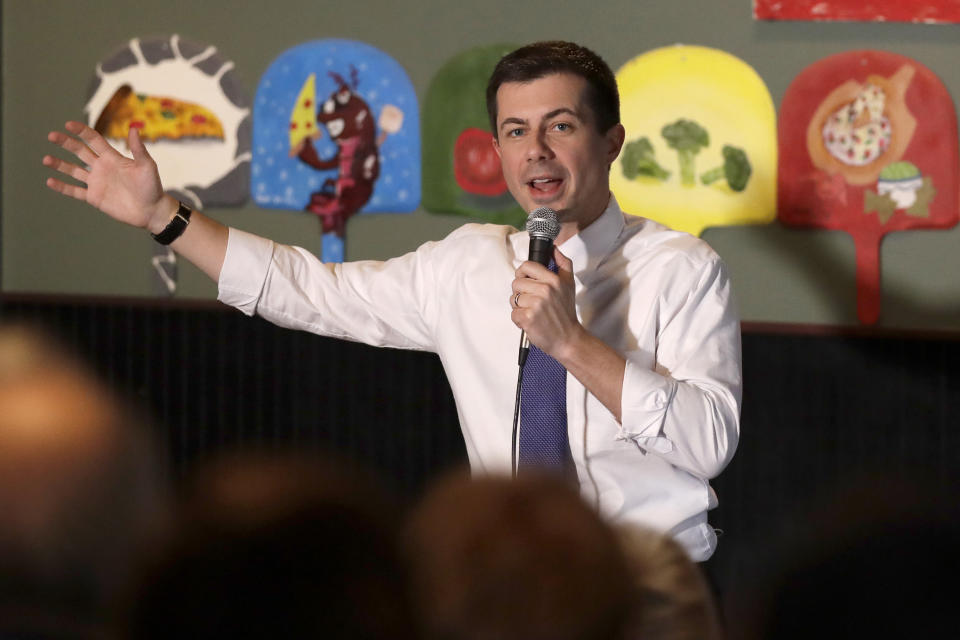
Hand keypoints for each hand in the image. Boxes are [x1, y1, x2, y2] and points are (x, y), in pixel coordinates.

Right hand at [42, 121, 175, 232]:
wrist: (152, 211)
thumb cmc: (152, 187)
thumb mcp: (147, 166)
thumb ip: (138, 149)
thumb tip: (134, 128)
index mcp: (112, 158)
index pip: (93, 140)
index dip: (81, 131)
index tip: (68, 125)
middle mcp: (101, 168)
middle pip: (79, 151)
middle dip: (65, 143)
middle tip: (51, 135)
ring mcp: (96, 183)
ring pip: (73, 170)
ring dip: (59, 164)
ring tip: (46, 159)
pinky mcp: (94, 198)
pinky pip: (75, 191)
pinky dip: (62, 186)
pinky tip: (50, 180)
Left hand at [510, 247, 583, 358]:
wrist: (568, 339)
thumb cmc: (566, 312)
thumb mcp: (570, 283)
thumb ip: (562, 263)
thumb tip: (553, 248)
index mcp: (554, 280)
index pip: (527, 266)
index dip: (523, 273)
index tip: (526, 280)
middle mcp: (545, 290)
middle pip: (516, 282)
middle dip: (521, 292)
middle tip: (533, 301)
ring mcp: (536, 304)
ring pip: (513, 298)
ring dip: (520, 306)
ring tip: (533, 312)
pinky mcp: (528, 318)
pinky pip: (513, 313)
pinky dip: (519, 319)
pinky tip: (531, 321)